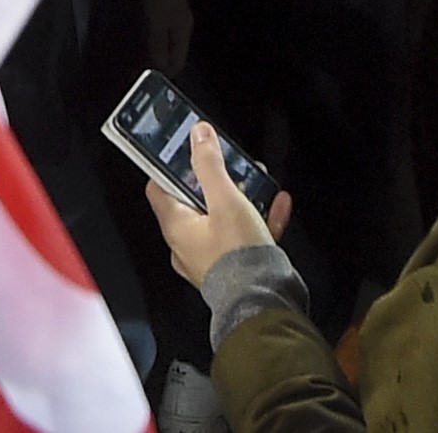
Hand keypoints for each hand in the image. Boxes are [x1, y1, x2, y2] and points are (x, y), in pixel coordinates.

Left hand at [144, 123, 289, 289]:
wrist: (264, 302)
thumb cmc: (237, 255)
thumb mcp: (225, 200)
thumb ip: (210, 165)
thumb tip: (198, 135)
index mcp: (176, 227)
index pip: (159, 187)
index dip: (168, 165)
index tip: (182, 150)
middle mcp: (187, 245)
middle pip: (193, 202)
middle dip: (213, 181)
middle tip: (228, 165)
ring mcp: (210, 259)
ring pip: (221, 219)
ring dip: (239, 199)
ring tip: (256, 183)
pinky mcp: (233, 270)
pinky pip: (243, 238)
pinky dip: (258, 220)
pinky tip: (278, 205)